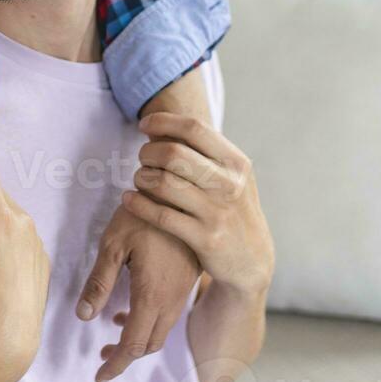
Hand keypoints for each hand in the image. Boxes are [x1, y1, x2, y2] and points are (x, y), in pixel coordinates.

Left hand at [76, 206, 200, 381]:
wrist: (183, 192)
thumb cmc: (141, 212)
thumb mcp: (112, 243)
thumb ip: (99, 282)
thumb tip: (83, 317)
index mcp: (152, 295)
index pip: (133, 345)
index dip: (115, 365)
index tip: (99, 377)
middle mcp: (172, 300)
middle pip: (150, 345)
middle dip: (125, 357)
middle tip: (102, 359)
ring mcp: (183, 292)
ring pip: (162, 332)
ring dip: (138, 341)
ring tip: (112, 336)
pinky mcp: (188, 281)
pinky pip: (170, 316)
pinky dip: (150, 324)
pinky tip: (132, 309)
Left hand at [123, 113, 273, 296]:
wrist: (252, 260)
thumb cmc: (232, 209)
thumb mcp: (232, 177)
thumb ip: (207, 153)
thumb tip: (166, 124)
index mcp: (236, 162)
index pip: (194, 128)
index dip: (163, 121)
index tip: (143, 124)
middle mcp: (229, 184)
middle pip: (174, 154)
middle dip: (148, 152)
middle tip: (142, 159)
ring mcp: (217, 212)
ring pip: (164, 183)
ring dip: (142, 177)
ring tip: (139, 179)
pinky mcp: (205, 238)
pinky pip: (161, 215)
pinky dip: (139, 204)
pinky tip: (129, 199)